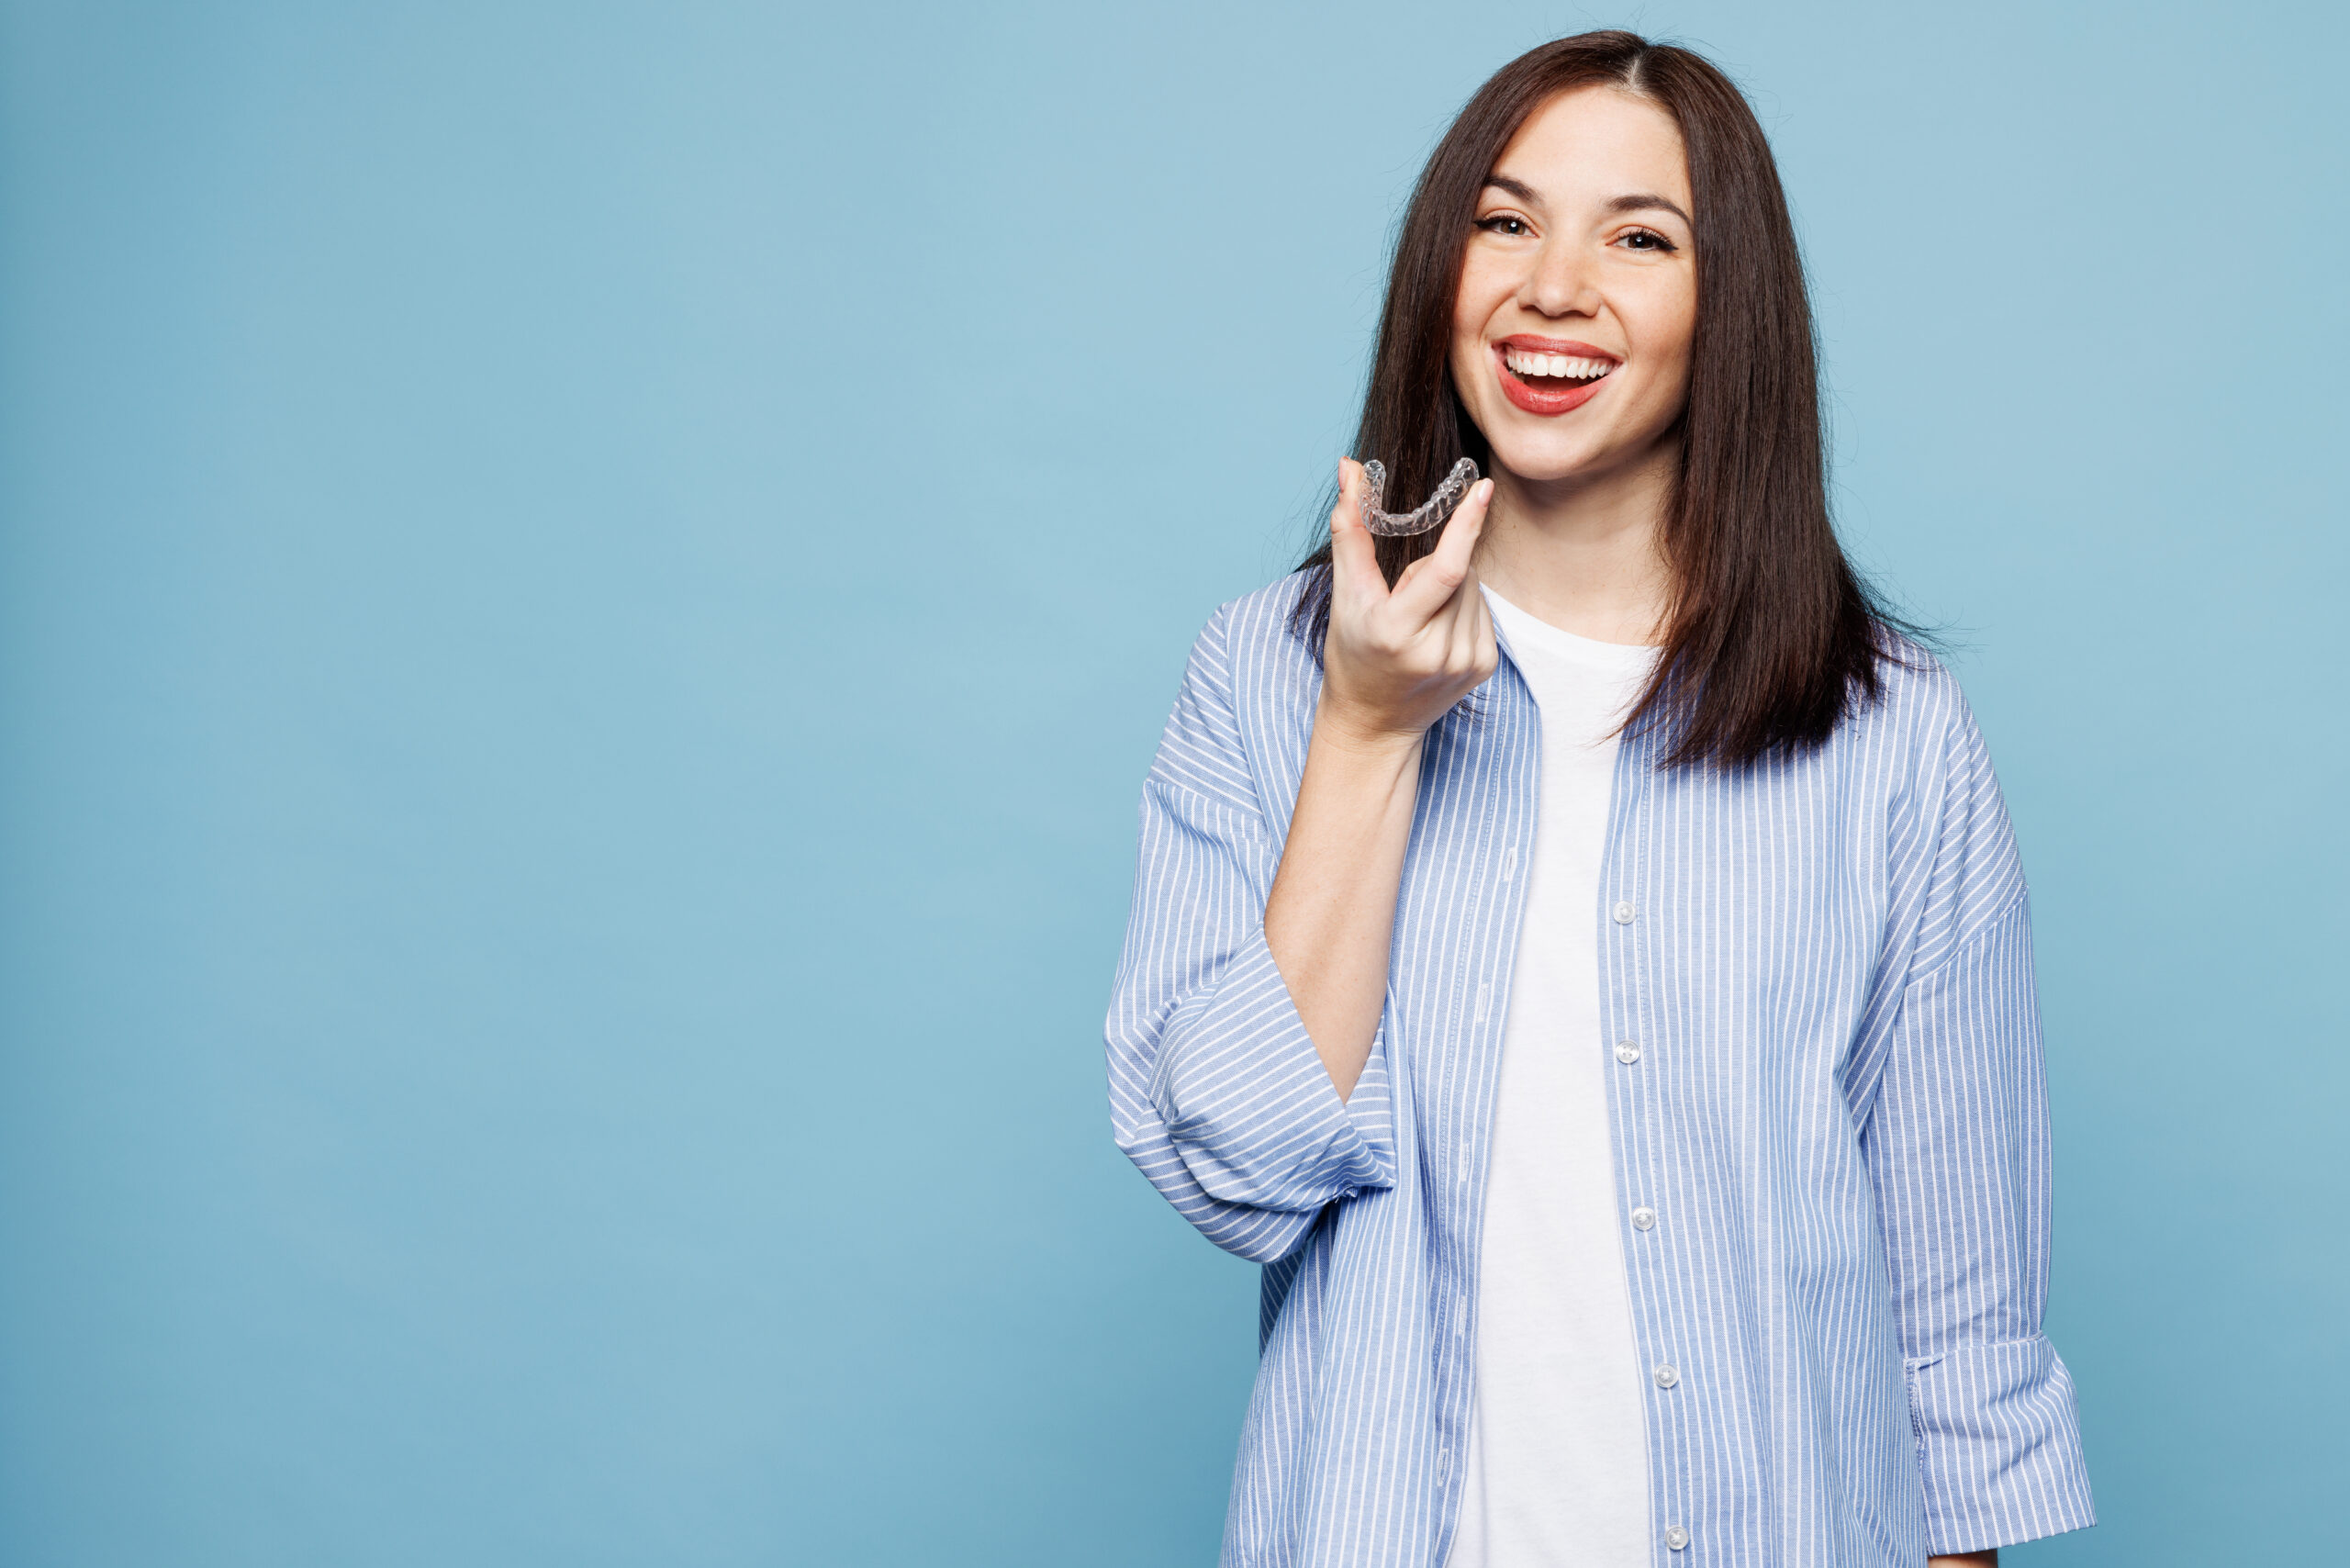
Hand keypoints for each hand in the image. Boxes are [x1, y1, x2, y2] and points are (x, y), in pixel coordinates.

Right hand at [1318, 457, 1497, 746]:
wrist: (1374, 722)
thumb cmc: (1353, 654)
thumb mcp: (1345, 596)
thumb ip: (1350, 530)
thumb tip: (1350, 468)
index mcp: (1397, 631)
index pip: (1445, 570)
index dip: (1466, 526)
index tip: (1484, 489)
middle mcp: (1437, 651)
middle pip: (1459, 571)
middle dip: (1435, 566)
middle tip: (1403, 598)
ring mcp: (1466, 662)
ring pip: (1475, 587)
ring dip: (1451, 587)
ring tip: (1419, 619)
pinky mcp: (1485, 667)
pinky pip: (1483, 610)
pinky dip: (1462, 608)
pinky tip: (1437, 632)